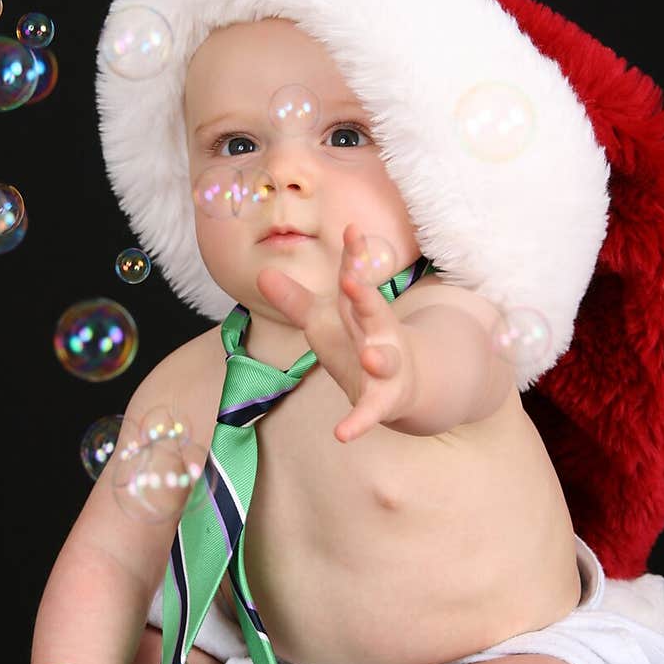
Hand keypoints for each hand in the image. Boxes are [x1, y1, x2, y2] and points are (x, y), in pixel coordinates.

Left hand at [257, 222, 418, 442]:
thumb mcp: (324, 322)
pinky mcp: (382, 399)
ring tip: (371, 357)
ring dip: (380, 358)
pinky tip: (342, 434)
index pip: (357, 279)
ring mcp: (386, 367)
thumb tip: (261, 273)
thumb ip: (294, 301)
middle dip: (364, 298)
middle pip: (373, 313)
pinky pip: (371, 412)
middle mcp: (378, 334)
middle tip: (351, 280)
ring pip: (385, 361)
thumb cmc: (357, 345)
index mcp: (361, 312)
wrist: (402, 385)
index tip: (352, 229)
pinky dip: (358, 422)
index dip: (354, 256)